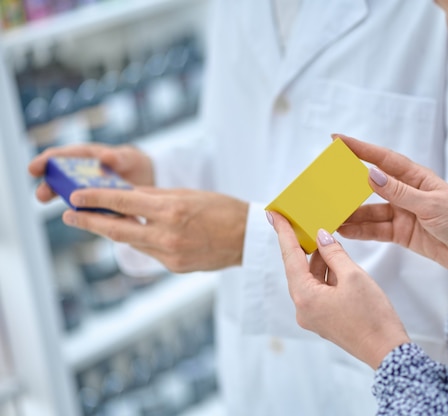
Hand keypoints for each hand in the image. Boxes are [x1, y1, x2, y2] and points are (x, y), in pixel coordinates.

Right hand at [28, 143, 153, 201]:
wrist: (148, 181)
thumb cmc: (134, 163)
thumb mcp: (130, 157)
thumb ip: (120, 157)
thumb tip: (106, 156)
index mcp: (89, 157)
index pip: (65, 156)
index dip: (48, 160)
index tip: (34, 167)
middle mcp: (83, 174)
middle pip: (62, 178)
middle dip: (49, 185)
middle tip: (41, 195)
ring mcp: (88, 190)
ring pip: (70, 194)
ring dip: (60, 200)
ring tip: (50, 205)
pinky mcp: (97, 205)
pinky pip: (86, 209)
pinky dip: (81, 213)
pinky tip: (79, 219)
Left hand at [62, 187, 247, 272]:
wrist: (248, 238)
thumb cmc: (222, 209)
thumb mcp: (188, 195)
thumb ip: (155, 197)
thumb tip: (125, 196)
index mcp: (172, 210)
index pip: (123, 204)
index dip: (95, 199)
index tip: (75, 197)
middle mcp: (168, 235)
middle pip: (118, 230)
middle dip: (90, 222)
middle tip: (70, 215)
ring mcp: (171, 255)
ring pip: (133, 243)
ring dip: (114, 232)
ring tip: (98, 221)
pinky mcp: (175, 267)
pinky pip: (150, 252)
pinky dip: (141, 241)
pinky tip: (139, 234)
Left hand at [268, 211, 410, 369]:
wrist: (387, 351)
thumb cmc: (372, 316)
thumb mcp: (353, 276)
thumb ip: (334, 253)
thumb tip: (322, 237)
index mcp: (305, 297)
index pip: (290, 257)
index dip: (283, 232)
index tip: (274, 214)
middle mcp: (303, 308)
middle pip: (300, 268)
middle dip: (305, 246)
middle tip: (302, 221)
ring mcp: (313, 316)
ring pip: (312, 279)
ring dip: (321, 261)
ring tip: (329, 240)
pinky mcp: (324, 319)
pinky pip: (320, 290)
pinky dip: (327, 275)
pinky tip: (337, 261)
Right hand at [335, 134, 447, 273]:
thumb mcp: (432, 204)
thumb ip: (400, 192)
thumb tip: (371, 174)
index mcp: (416, 177)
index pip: (382, 159)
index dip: (359, 148)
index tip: (336, 140)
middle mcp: (405, 192)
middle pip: (370, 184)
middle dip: (347, 183)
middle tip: (323, 182)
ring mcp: (402, 213)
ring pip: (369, 210)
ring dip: (350, 212)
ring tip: (329, 213)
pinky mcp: (401, 233)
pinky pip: (376, 230)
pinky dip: (360, 230)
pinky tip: (344, 229)